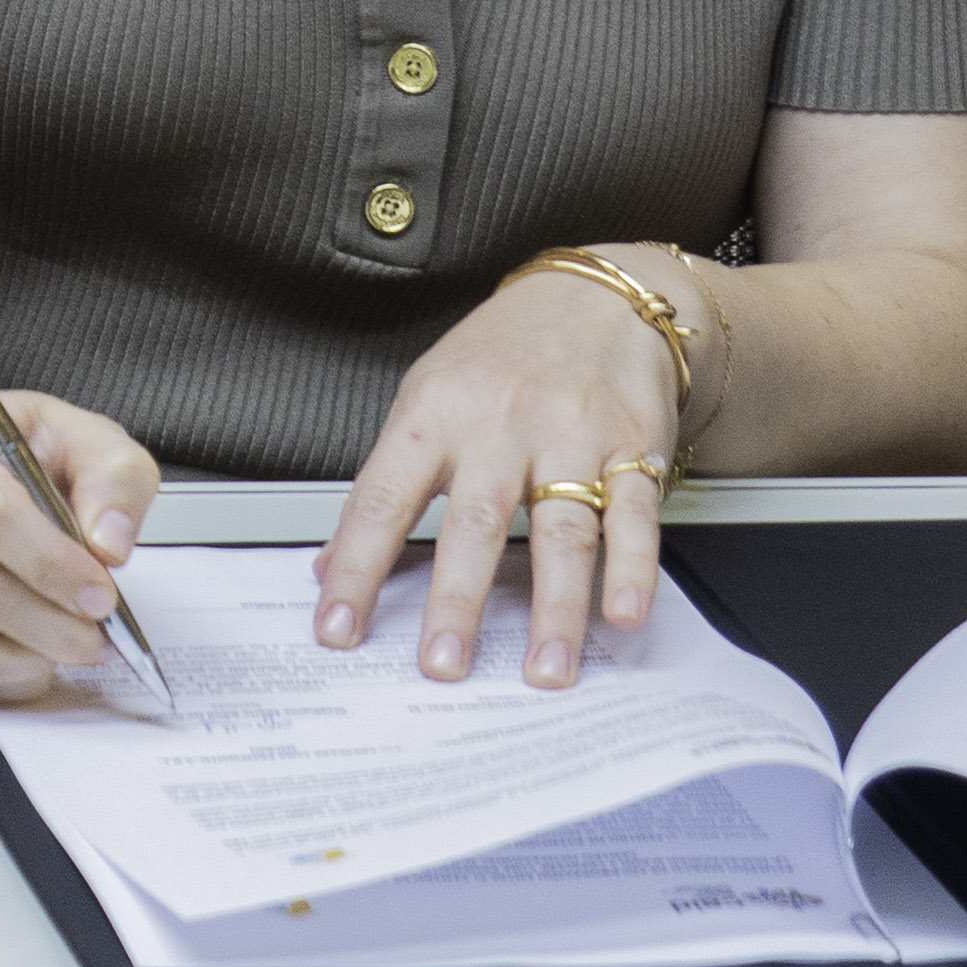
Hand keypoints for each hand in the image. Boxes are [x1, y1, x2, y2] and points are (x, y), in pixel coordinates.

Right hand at [0, 359, 167, 704]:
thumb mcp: (72, 433)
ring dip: (19, 659)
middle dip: (46, 622)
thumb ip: (112, 474)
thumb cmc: (6, 451)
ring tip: (66, 651)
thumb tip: (111, 544)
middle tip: (96, 637)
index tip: (101, 595)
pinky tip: (30, 662)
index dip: (50, 563)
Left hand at [317, 257, 688, 685]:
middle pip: (474, 523)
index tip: (337, 627)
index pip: (382, 500)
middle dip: (456, 602)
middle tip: (442, 664)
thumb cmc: (503, 355)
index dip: (355, 567)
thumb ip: (388, 482)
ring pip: (561, 531)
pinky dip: (631, 569)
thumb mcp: (426, 398)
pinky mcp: (633, 448)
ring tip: (543, 668)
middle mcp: (500, 427)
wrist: (597, 298)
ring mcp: (570, 437)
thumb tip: (332, 566)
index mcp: (434, 416)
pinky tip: (623, 613)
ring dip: (554, 609)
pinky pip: (634, 515)